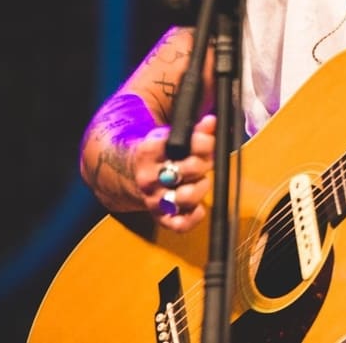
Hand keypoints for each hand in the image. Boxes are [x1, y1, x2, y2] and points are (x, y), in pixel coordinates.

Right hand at [135, 113, 216, 231]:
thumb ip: (195, 130)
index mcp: (149, 152)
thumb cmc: (160, 153)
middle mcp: (149, 178)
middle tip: (206, 160)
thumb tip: (212, 122)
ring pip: (186, 197)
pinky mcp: (161, 217)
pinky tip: (199, 206)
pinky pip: (180, 224)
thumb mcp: (172, 136)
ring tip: (201, 180)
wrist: (133, 174)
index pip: (180, 144)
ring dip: (201, 188)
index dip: (202, 142)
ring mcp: (154, 199)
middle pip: (188, 169)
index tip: (208, 139)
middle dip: (204, 163)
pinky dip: (194, 217)